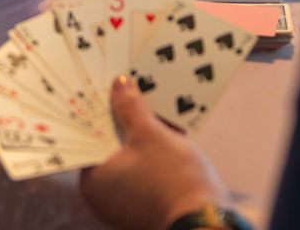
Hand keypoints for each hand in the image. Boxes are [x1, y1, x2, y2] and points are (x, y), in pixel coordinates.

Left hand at [79, 76, 229, 229]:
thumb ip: (130, 107)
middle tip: (128, 91)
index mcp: (93, 182)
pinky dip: (153, 152)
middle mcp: (105, 197)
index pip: (88, 137)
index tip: (105, 89)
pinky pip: (146, 170)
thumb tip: (120, 83)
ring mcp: (128, 204)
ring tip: (150, 104)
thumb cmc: (172, 179)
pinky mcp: (151, 206)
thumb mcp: (149, 133)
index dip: (98, 110)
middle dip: (122, 119)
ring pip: (131, 158)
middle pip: (110, 146)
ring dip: (141, 134)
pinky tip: (167, 128)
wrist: (210, 221)